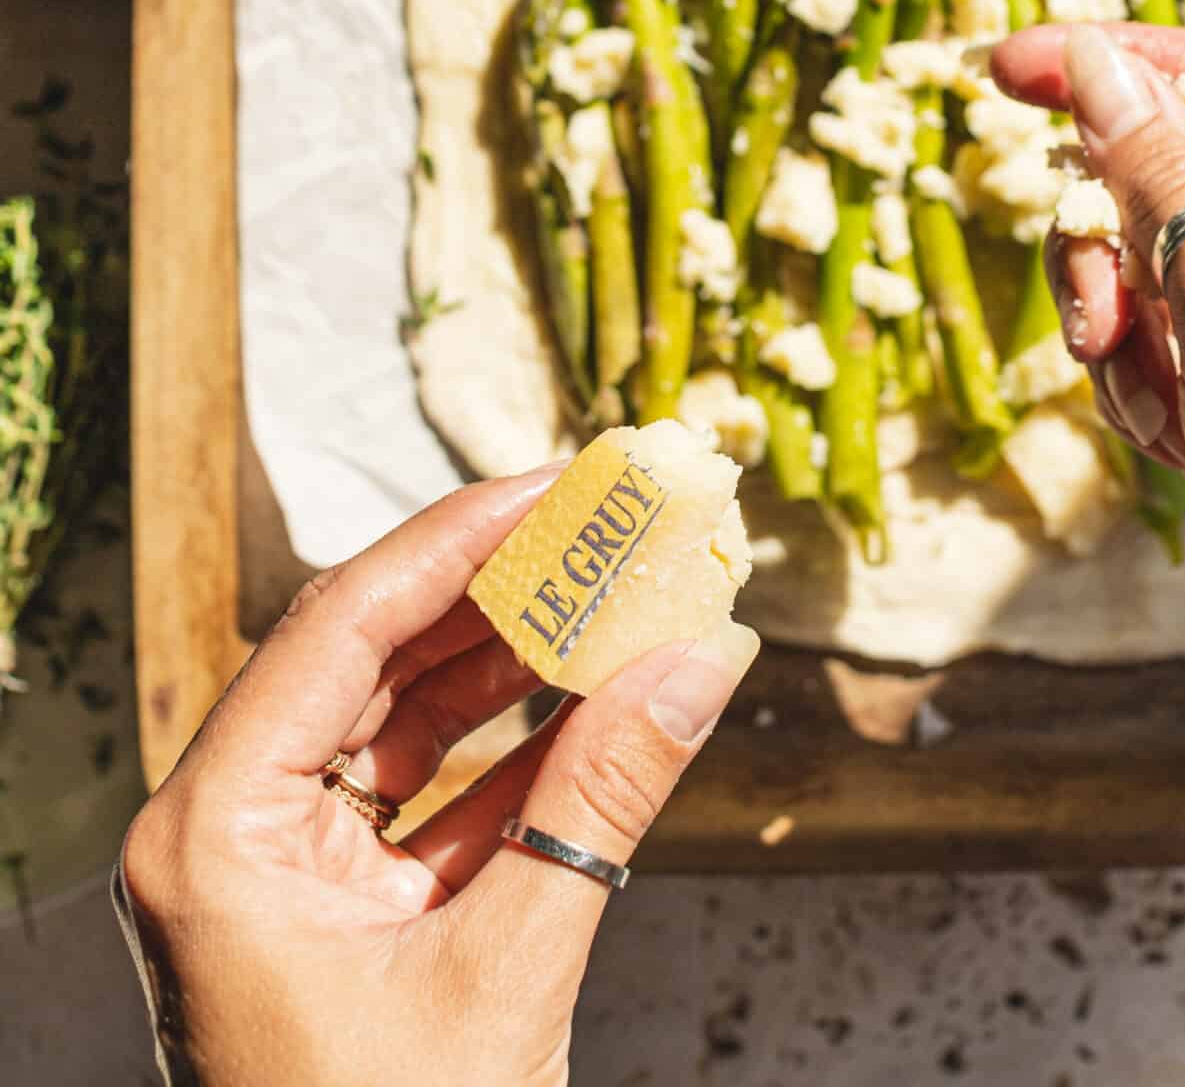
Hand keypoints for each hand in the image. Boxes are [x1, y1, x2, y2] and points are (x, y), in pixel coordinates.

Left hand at [119, 467, 757, 1086]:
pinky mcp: (335, 914)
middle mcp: (228, 834)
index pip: (340, 624)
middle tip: (611, 516)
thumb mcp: (511, 970)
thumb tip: (704, 655)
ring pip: (405, 719)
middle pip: (371, 656)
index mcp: (214, 834)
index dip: (462, 537)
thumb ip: (607, 795)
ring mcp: (278, 874)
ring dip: (520, 660)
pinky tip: (603, 695)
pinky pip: (429, 796)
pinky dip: (519, 750)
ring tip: (623, 589)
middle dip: (503, 586)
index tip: (565, 480)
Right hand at [993, 24, 1184, 785]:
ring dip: (1118, 320)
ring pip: (1153, 262)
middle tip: (1100, 307)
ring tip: (1141, 389)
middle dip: (1117, 233)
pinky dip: (1138, 384)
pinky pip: (1158, 344)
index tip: (1008, 69)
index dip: (1120, 64)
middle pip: (1181, 170)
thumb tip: (1096, 62)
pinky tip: (1166, 446)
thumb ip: (1160, 178)